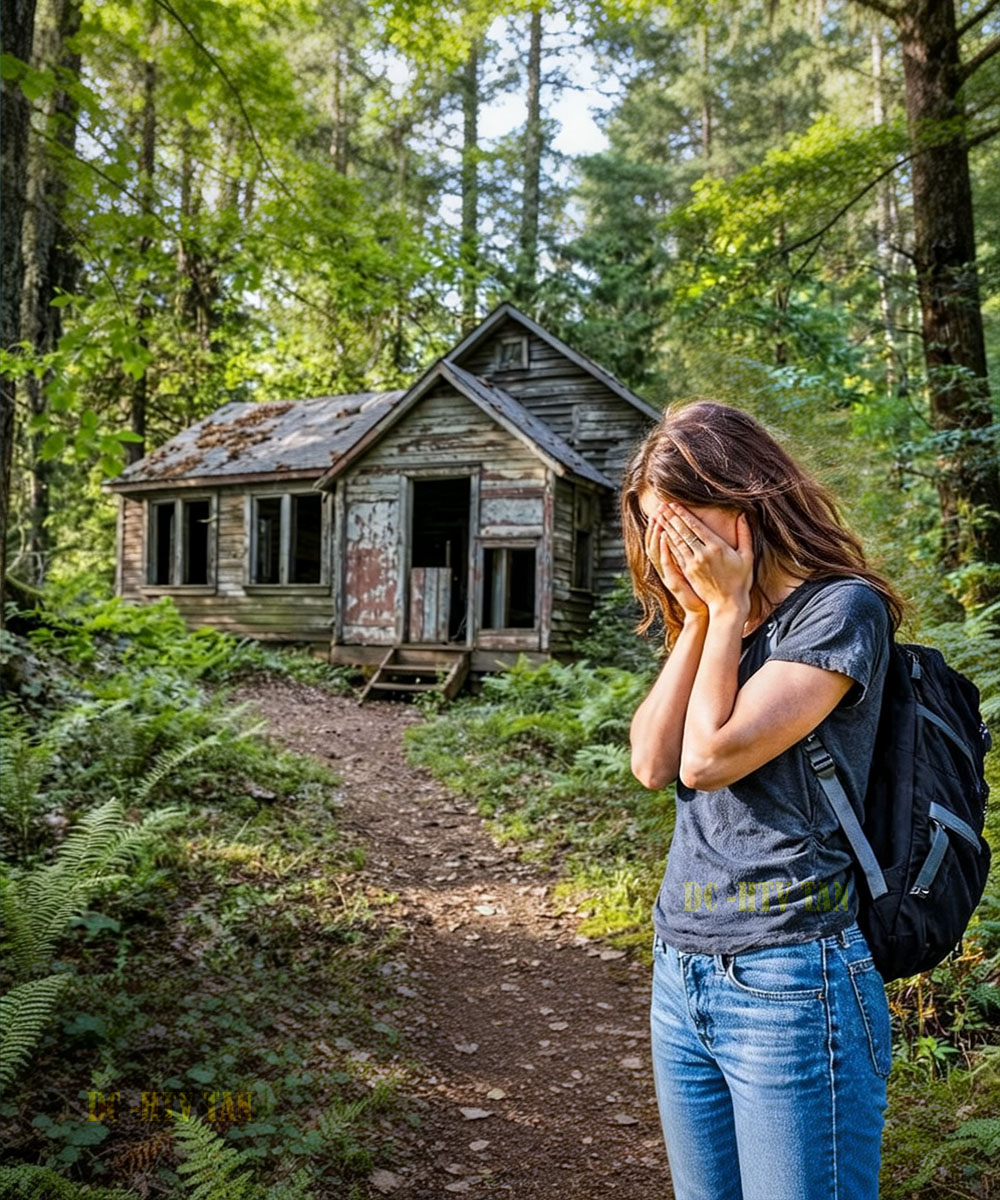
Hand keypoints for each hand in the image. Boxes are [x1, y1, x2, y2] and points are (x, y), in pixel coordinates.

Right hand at [644, 504, 707, 618]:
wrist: (704, 610)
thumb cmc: (703, 589)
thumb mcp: (696, 568)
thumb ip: (694, 552)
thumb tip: (697, 535)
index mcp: (673, 562)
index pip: (663, 538)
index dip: (662, 524)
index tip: (663, 508)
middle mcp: (667, 567)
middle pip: (657, 541)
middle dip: (658, 524)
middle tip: (658, 508)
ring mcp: (668, 574)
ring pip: (657, 550)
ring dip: (657, 533)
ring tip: (658, 517)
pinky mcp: (673, 580)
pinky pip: (665, 563)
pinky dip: (664, 550)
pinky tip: (665, 537)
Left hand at [659, 503, 752, 616]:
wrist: (728, 604)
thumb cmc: (740, 580)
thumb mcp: (747, 556)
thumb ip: (744, 535)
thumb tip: (743, 516)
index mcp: (717, 547)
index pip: (696, 526)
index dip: (683, 514)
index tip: (674, 505)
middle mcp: (703, 554)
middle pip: (683, 532)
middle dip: (671, 518)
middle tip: (662, 507)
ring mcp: (693, 563)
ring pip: (676, 542)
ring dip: (666, 528)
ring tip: (659, 517)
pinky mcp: (688, 572)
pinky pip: (676, 555)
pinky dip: (668, 544)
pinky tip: (662, 536)